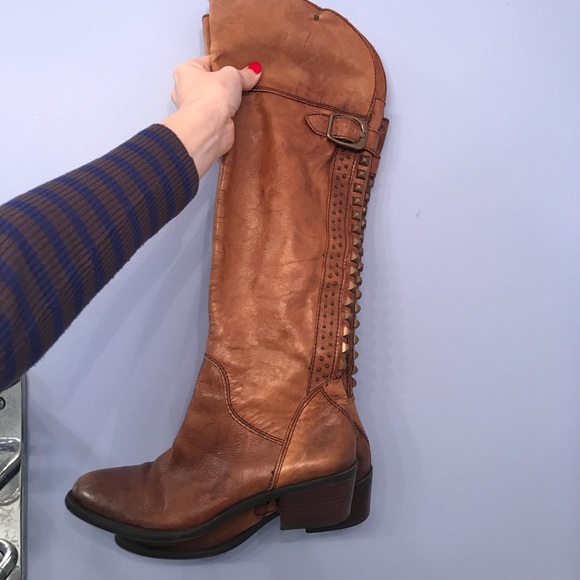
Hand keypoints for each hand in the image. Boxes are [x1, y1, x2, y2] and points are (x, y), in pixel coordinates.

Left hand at [161, 57, 261, 176]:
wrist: (209, 129)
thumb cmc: (211, 95)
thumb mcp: (232, 76)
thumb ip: (244, 73)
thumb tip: (255, 70)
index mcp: (185, 71)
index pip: (207, 62)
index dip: (224, 63)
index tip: (239, 66)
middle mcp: (186, 90)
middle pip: (212, 82)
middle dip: (227, 84)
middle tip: (245, 82)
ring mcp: (196, 110)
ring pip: (217, 101)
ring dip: (230, 101)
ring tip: (248, 96)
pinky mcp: (206, 125)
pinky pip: (221, 116)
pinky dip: (231, 115)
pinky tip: (245, 112)